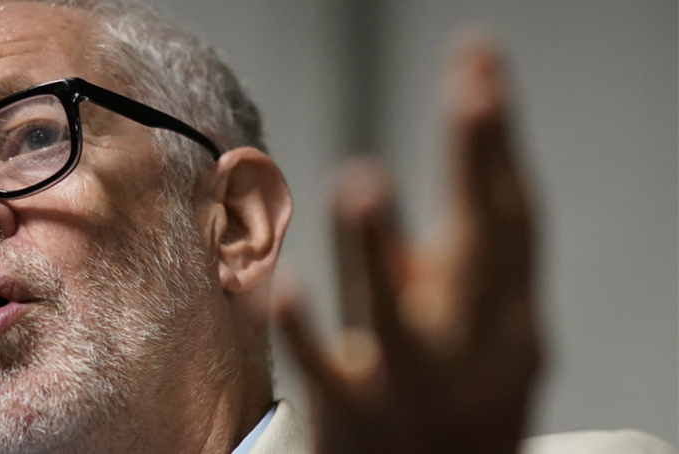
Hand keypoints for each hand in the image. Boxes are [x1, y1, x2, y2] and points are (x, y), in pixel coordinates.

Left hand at [276, 31, 542, 453]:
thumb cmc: (454, 402)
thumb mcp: (468, 334)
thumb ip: (437, 269)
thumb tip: (383, 204)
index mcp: (508, 318)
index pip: (512, 215)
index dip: (498, 141)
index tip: (481, 67)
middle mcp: (474, 350)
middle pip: (482, 248)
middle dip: (478, 163)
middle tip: (473, 90)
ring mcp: (416, 389)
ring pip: (397, 318)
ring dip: (378, 249)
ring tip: (362, 185)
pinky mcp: (356, 421)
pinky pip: (325, 371)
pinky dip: (303, 330)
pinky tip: (281, 283)